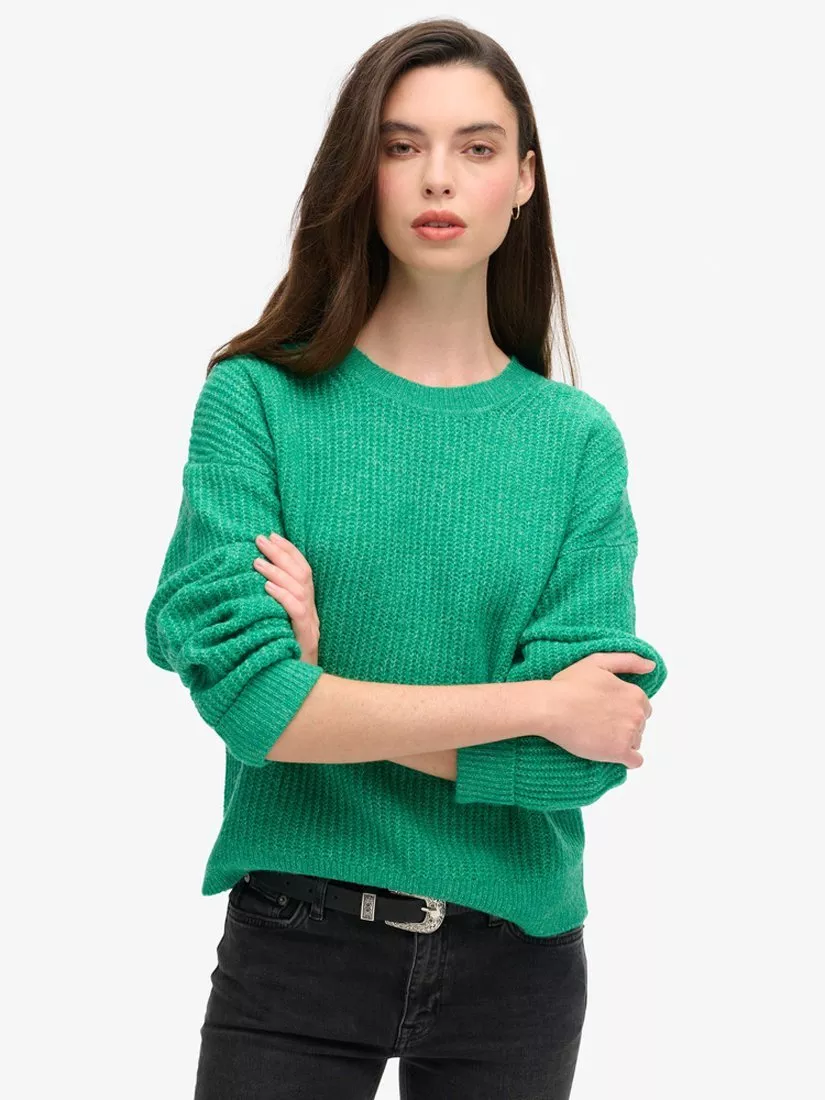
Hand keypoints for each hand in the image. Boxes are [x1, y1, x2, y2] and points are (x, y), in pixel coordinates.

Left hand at [253, 532, 318, 664]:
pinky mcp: (306, 639)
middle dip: (281, 553)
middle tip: (260, 538)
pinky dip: (282, 596)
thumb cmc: (281, 662)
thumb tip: (248, 588)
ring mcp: (311, 626)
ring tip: (257, 561)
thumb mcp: (275, 631)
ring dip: (277, 572)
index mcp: (307, 609)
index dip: (289, 551)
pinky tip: (266, 588)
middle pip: (303, 574)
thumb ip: (269, 611)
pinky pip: (296, 612)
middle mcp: (312, 614)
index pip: (303, 571)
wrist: (298, 694)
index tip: (272, 535)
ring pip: (300, 590)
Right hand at [541, 652, 655, 768]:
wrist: (550, 708)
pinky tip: (612, 753)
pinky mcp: (619, 752)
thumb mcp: (598, 662)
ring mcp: (629, 734)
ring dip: (622, 741)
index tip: (608, 710)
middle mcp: (637, 714)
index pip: (642, 708)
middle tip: (600, 722)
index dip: (625, 709)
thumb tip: (651, 666)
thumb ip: (628, 661)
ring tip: (599, 736)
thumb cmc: (569, 684)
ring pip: (636, 742)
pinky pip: (635, 761)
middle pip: (639, 725)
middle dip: (624, 725)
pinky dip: (627, 759)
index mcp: (635, 694)